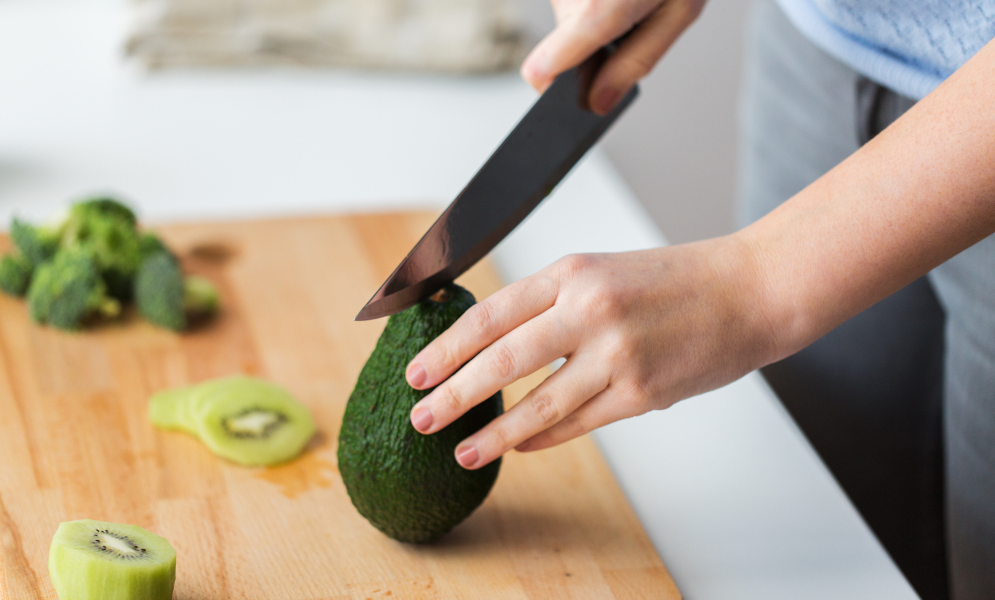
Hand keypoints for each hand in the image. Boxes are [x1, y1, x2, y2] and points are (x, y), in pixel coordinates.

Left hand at [405, 236, 776, 468]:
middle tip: (421, 415)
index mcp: (573, 272)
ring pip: (537, 402)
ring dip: (494, 433)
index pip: (491, 313)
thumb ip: (552, 304)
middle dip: (453, 392)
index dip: (447, 346)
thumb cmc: (676, 281)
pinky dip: (543, 437)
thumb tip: (496, 346)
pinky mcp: (642, 391)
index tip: (417, 370)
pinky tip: (519, 446)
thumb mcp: (603, 272)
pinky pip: (578, 422)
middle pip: (502, 359)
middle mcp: (589, 309)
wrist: (749, 290)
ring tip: (460, 449)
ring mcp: (617, 353)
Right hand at [522, 0, 706, 113]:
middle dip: (598, 34)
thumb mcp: (680, 11)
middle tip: (634, 10)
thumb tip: (598, 102)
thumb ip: (636, 61)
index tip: (541, 82)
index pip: (567, 42)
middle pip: (569, 34)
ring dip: (597, 7)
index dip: (552, 70)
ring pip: (570, 11)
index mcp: (611, 1)